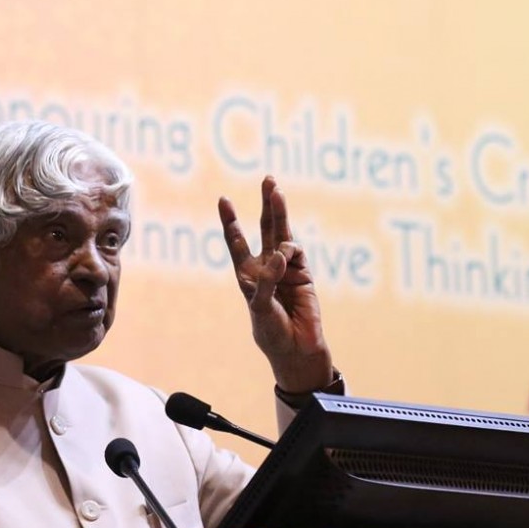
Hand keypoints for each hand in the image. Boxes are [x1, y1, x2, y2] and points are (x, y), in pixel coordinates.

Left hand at [218, 176, 333, 392]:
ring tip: (276, 189)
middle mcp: (267, 266)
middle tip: (268, 179)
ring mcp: (287, 268)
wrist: (296, 348)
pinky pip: (296, 252)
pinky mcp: (304, 273)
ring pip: (283, 233)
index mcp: (248, 274)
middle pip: (265, 228)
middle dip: (267, 205)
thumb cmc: (271, 331)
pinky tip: (285, 256)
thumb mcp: (260, 307)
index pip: (237, 242)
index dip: (231, 221)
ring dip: (280, 211)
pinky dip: (289, 250)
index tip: (224, 199)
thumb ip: (267, 280)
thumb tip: (280, 254)